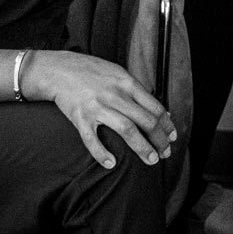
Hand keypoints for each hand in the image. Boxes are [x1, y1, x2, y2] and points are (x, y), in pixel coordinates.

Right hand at [22, 49, 174, 169]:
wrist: (59, 69)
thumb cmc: (93, 72)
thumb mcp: (119, 74)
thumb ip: (138, 92)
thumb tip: (160, 111)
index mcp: (127, 83)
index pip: (155, 107)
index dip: (166, 124)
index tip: (172, 137)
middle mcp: (115, 95)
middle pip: (146, 120)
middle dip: (159, 139)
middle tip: (165, 153)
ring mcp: (98, 106)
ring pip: (127, 130)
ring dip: (142, 147)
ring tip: (152, 160)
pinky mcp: (80, 117)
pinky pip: (92, 140)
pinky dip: (102, 154)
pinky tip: (111, 164)